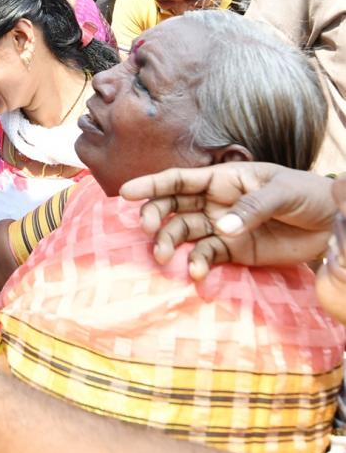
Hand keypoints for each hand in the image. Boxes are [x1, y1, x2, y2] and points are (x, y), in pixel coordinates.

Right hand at [120, 162, 335, 279]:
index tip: (126, 192)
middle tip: (146, 230)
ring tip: (162, 257)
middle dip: (155, 216)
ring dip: (168, 243)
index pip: (179, 179)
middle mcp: (215, 202)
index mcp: (222, 179)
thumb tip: (222, 228)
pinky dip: (196, 264)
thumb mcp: (281, 192)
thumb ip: (251, 208)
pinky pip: (206, 256)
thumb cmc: (307, 194)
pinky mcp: (232, 251)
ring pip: (183, 233)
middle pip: (173, 207)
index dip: (151, 184)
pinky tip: (195, 273)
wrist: (333, 223)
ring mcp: (221, 227)